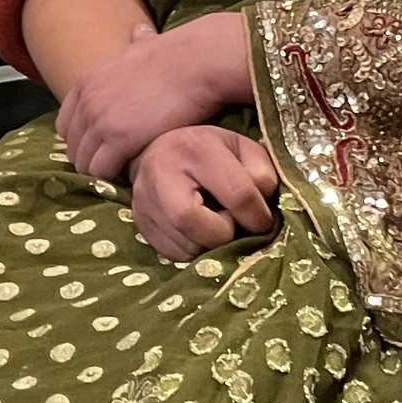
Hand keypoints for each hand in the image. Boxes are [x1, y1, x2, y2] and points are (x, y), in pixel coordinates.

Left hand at [57, 11, 253, 185]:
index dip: (82, 140)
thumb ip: (134, 45)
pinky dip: (115, 177)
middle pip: (72, 147)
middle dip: (91, 160)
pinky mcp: (119, 139)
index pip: (65, 125)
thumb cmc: (179, 55)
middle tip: (116, 167)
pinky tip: (133, 173)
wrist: (196, 61)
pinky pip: (102, 171)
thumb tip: (140, 33)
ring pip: (84, 163)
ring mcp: (100, 120)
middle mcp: (86, 101)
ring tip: (125, 173)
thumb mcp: (143, 45)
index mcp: (86, 81)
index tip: (102, 148)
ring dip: (102, 172)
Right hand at [127, 126, 281, 262]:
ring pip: (185, 245)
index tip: (262, 220)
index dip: (258, 216)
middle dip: (223, 234)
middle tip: (229, 223)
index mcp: (196, 148)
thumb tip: (260, 211)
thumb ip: (262, 175)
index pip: (237, 194)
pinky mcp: (139, 222)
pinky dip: (193, 249)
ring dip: (209, 244)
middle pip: (192, 221)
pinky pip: (173, 254)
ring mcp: (144, 200)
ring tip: (213, 223)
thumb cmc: (211, 151)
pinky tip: (197, 230)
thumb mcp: (243, 149)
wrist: (162, 149)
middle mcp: (161, 172)